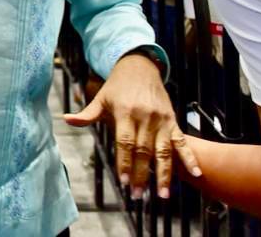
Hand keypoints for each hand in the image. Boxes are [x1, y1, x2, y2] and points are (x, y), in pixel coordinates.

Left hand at [64, 52, 199, 199]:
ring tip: (162, 195)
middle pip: (144, 151)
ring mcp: (161, 120)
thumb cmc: (117, 86)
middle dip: (141, 174)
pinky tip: (194, 174)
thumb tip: (66, 119)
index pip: (125, 142)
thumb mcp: (100, 97)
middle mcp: (145, 117)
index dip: (124, 162)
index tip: (123, 181)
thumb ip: (87, 114)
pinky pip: (181, 142)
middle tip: (137, 195)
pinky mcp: (172, 120)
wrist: (140, 66)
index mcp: (125, 112)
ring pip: (164, 150)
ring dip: (164, 174)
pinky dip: (189, 158)